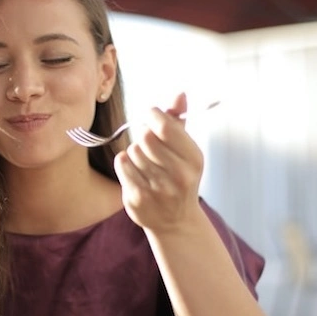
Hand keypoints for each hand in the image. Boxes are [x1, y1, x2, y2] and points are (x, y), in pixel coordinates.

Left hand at [114, 92, 203, 233]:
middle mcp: (179, 176)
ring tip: (145, 162)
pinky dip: (125, 163)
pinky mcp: (138, 198)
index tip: (152, 117)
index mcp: (194, 159)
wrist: (176, 221)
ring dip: (135, 151)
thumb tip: (179, 94)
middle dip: (143, 134)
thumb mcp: (186, 150)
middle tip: (147, 142)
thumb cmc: (179, 178)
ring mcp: (158, 189)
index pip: (165, 126)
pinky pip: (122, 164)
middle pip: (145, 137)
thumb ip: (179, 121)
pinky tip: (135, 171)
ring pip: (132, 150)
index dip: (153, 115)